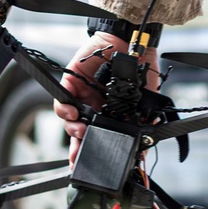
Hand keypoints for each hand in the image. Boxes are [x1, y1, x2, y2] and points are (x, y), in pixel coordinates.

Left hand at [53, 32, 156, 162]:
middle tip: (78, 157)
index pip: (98, 136)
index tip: (90, 164)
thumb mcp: (146, 103)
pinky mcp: (71, 82)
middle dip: (77, 147)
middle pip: (79, 132)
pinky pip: (60, 99)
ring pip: (69, 119)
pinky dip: (63, 108)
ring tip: (80, 131)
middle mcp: (95, 106)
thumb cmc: (142, 70)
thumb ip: (142, 126)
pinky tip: (71, 112)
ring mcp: (82, 95)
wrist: (135, 43)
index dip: (92, 150)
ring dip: (72, 128)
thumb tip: (144, 151)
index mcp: (111, 114)